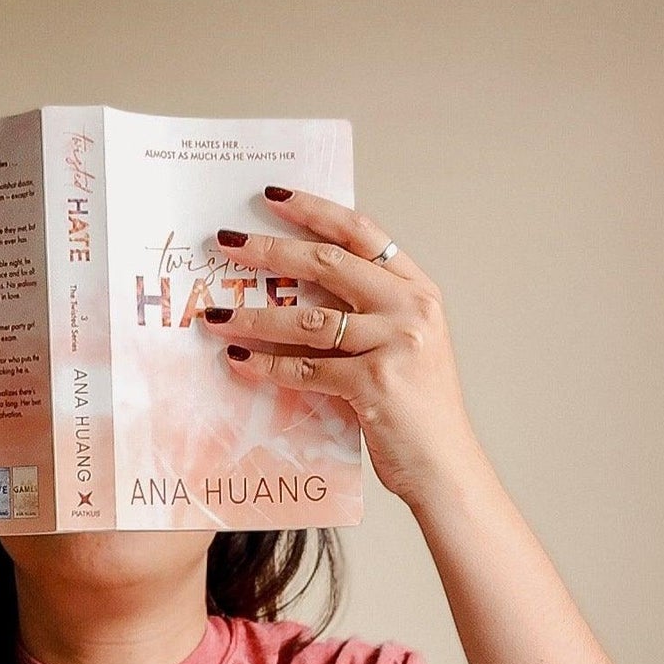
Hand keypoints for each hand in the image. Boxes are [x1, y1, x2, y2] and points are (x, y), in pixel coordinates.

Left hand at [204, 191, 482, 508]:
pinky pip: (307, 369)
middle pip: (328, 263)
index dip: (315, 210)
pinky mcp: (374, 385)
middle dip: (270, 251)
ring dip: (256, 316)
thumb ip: (371, 314)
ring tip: (218, 315)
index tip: (273, 197)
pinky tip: (239, 360)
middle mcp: (410, 309)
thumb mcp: (407, 346)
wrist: (445, 466)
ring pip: (309, 320)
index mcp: (418, 291)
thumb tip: (304, 293)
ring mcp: (394, 345)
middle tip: (226, 243)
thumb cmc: (420, 412)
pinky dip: (268, 366)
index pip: (362, 234)